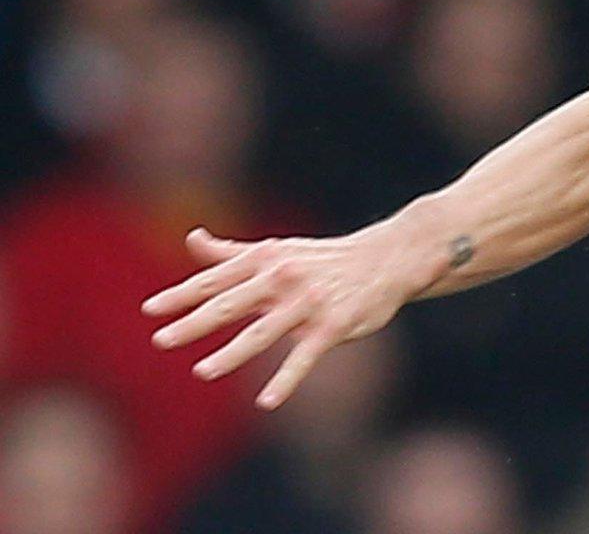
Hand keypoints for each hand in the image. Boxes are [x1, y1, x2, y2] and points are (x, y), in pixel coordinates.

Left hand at [141, 225, 434, 409]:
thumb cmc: (323, 259)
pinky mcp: (332, 326)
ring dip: (232, 353)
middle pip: (230, 304)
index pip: (215, 279)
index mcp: (265, 260)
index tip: (150, 310)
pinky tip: (267, 401)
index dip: (181, 295)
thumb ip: (231, 253)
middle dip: (194, 323)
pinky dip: (287, 380)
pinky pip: (304, 357)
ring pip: (262, 332)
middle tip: (161, 340)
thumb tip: (191, 239)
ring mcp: (307, 303)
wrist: (386, 259)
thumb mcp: (277, 251)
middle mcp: (282, 278)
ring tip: (203, 371)